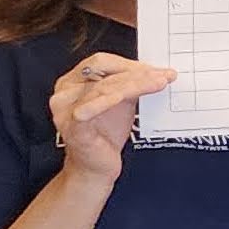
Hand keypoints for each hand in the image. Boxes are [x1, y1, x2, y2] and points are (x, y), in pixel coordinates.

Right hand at [48, 52, 173, 183]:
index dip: (130, 64)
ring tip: (158, 83)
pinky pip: (90, 110)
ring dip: (135, 84)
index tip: (156, 69)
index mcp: (73, 81)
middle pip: (103, 71)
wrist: (97, 166)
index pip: (102, 62)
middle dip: (137, 73)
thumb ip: (133, 85)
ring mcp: (66, 111)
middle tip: (163, 75)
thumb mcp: (122, 101)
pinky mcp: (73, 128)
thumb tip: (160, 71)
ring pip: (103, 88)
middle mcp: (65, 93)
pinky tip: (123, 96)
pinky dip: (107, 100)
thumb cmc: (105, 133)